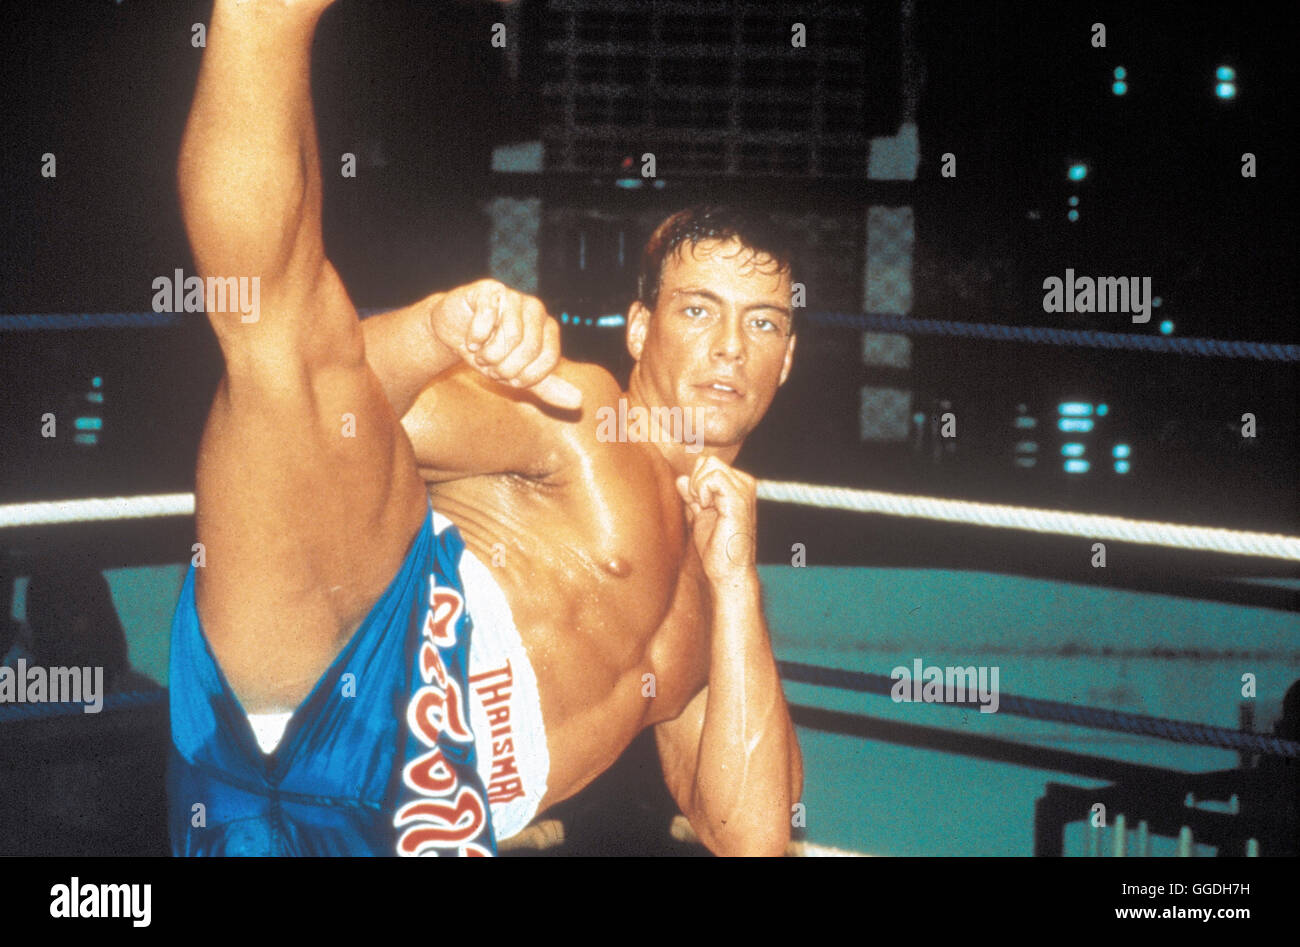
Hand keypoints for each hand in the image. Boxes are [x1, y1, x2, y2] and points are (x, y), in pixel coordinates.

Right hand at [430, 279, 580, 409]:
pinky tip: (470, 339)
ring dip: (488, 354)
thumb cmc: (489, 352)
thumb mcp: (518, 375)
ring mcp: (514, 296)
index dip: (525, 376)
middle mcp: (536, 308)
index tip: (509, 379)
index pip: (548, 358)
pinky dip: (475, 338)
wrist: (454, 333)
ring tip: (479, 353)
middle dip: (504, 367)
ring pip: (510, 334)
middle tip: (489, 366)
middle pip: (530, 347)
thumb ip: (546, 387)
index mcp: (549, 327)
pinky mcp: (489, 289)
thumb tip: (578, 402)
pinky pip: (488, 319)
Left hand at [675, 456, 758, 585]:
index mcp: (738, 486)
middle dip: (696, 481)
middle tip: (700, 506)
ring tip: (704, 508)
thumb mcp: (700, 516)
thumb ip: (692, 497)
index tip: (698, 505)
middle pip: (708, 461)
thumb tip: (681, 479)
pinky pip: (713, 477)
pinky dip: (702, 490)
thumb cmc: (716, 549)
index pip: (708, 464)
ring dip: (698, 486)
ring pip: (710, 465)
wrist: (727, 572)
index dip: (696, 481)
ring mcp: (743, 490)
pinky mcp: (738, 499)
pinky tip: (706, 508)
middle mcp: (744, 484)